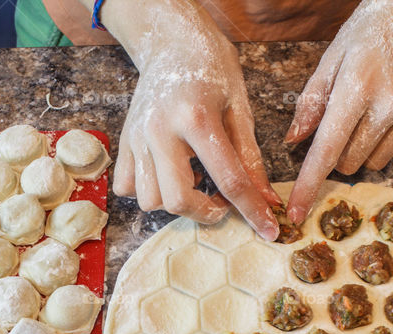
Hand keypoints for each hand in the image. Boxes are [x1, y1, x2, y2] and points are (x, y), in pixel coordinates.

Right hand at [111, 4, 281, 238]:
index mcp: (197, 119)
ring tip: (193, 184)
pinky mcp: (124, 142)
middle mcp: (161, 131)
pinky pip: (127, 188)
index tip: (268, 230)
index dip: (251, 210)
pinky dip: (147, 192)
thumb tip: (267, 199)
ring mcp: (137, 138)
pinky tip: (167, 177)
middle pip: (177, 200)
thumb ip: (250, 158)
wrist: (172, 42)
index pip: (229, 179)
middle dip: (205, 212)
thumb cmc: (212, 69)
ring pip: (149, 200)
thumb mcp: (240, 109)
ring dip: (175, 203)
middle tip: (221, 203)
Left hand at [285, 0, 392, 222]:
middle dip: (337, 155)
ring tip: (364, 116)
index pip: (326, 151)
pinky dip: (386, 144)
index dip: (307, 186)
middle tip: (339, 124)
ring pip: (375, 162)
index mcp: (357, 88)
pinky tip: (386, 116)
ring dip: (362, 151)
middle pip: (349, 163)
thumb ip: (311, 101)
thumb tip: (294, 140)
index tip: (295, 213)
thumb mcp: (333, 55)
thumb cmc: (374, 26)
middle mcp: (389, 105)